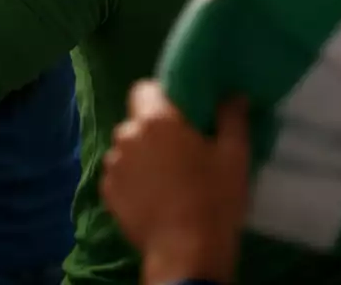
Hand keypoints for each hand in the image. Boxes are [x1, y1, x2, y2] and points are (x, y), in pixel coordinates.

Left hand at [101, 81, 249, 284]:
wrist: (187, 251)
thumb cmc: (214, 199)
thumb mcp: (234, 156)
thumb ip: (232, 119)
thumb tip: (233, 95)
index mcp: (156, 120)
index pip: (145, 88)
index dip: (161, 98)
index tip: (181, 114)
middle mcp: (126, 135)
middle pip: (137, 121)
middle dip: (154, 130)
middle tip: (181, 151)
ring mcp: (112, 164)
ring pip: (126, 149)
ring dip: (142, 156)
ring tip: (167, 179)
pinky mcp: (106, 190)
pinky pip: (119, 175)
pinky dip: (132, 180)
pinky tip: (154, 197)